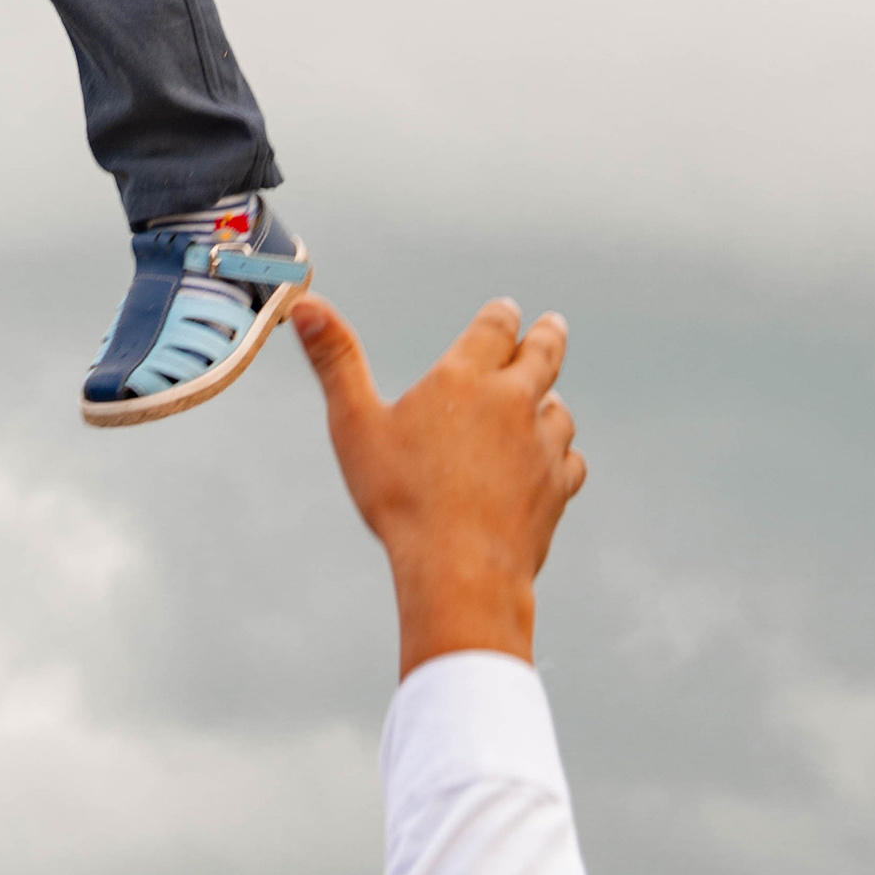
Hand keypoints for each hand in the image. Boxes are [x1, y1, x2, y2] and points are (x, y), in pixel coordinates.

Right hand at [294, 296, 580, 675]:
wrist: (461, 569)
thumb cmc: (401, 498)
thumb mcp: (353, 424)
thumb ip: (335, 359)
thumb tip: (305, 304)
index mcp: (464, 378)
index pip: (495, 327)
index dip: (501, 314)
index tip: (507, 309)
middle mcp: (512, 402)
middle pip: (544, 354)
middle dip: (547, 336)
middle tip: (553, 324)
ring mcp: (541, 445)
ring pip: (559, 410)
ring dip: (551, 400)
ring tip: (548, 399)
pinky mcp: (556, 487)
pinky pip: (570, 460)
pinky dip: (562, 454)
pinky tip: (553, 461)